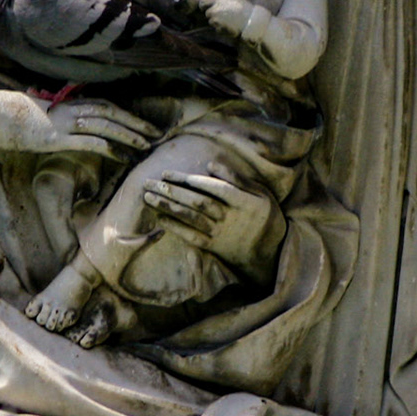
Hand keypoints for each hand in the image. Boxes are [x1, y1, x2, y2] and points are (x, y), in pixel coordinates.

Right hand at [42, 100, 159, 158]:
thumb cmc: (8, 116)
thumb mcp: (36, 114)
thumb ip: (53, 118)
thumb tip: (60, 126)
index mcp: (66, 103)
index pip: (103, 105)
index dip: (124, 114)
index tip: (141, 123)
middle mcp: (69, 109)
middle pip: (111, 112)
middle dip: (135, 122)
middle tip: (156, 133)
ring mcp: (63, 123)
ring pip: (105, 125)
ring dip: (128, 134)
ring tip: (146, 144)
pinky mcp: (55, 138)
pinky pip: (89, 142)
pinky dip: (109, 147)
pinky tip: (123, 156)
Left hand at [143, 169, 284, 274]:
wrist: (269, 251)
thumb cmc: (263, 214)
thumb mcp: (260, 193)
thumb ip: (237, 179)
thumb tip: (211, 164)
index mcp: (244, 202)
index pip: (217, 189)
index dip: (194, 181)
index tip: (171, 173)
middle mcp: (231, 218)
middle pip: (199, 203)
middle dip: (172, 191)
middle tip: (150, 181)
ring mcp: (220, 233)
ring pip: (192, 218)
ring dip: (168, 207)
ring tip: (148, 197)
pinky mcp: (213, 246)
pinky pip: (192, 237)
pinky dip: (175, 227)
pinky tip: (160, 218)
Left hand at [174, 0, 255, 38]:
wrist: (250, 20)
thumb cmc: (243, 6)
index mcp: (217, 0)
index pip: (202, 2)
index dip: (203, 5)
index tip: (205, 7)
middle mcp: (215, 10)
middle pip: (207, 13)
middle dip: (212, 14)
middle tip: (222, 14)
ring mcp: (216, 20)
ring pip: (211, 21)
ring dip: (217, 21)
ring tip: (228, 19)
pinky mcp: (219, 29)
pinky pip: (217, 28)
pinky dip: (221, 28)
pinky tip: (230, 25)